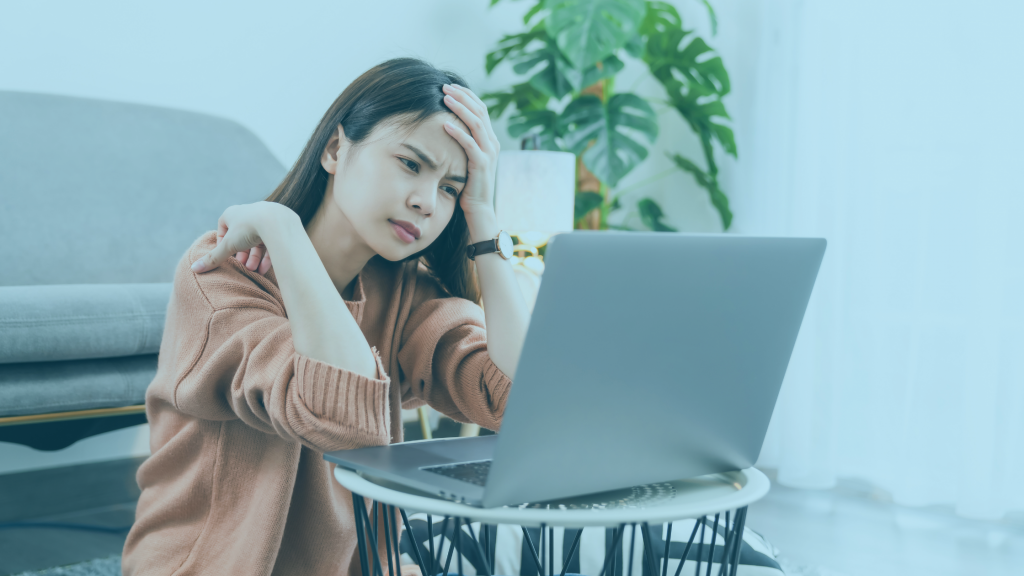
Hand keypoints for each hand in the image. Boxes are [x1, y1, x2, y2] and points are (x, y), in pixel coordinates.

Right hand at [190, 201, 287, 273]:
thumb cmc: (249, 229)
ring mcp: (265, 218)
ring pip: (257, 241)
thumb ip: (213, 258)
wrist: (277, 222)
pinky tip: (264, 270)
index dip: (223, 242)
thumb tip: (193, 269)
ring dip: (254, 257)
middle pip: (242, 236)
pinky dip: (266, 257)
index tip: (225, 256)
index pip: (224, 227)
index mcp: (233, 213)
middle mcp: (249, 213)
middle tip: (241, 267)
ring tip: (253, 271)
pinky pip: (271, 242)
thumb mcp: (228, 245)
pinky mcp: (279, 226)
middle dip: (241, 254)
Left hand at [441, 84, 499, 218]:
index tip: (450, 87)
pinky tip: (444, 124)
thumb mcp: (467, 159)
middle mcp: (492, 143)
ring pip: (476, 123)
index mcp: (490, 139)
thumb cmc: (468, 185)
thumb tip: (447, 127)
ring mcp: (489, 153)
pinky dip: (457, 132)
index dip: (466, 96)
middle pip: (479, 110)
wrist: (479, 208)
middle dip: (462, 96)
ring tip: (444, 98)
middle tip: (444, 86)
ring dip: (459, 108)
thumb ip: (463, 144)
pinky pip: (470, 144)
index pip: (481, 109)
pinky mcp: (482, 164)